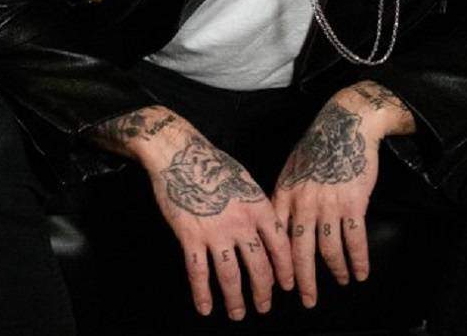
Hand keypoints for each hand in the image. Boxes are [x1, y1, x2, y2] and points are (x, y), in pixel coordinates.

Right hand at [91, 108, 293, 319]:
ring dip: (235, 299)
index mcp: (258, 207)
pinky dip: (202, 293)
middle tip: (264, 307)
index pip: (279, 246)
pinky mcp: (190, 236)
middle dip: (263, 291)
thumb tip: (268, 231)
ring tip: (238, 314)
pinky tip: (205, 308)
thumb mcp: (246, 181)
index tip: (287, 286)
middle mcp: (240, 222)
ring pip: (230, 275)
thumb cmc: (213, 164)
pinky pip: (198, 272)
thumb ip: (257, 207)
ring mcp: (215, 231)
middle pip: (258, 266)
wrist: (179, 153)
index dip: (284, 270)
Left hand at [271, 82, 413, 307]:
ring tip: (341, 281)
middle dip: (303, 280)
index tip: (280, 284)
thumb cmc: (316, 146)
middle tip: (306, 300)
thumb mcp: (290, 169)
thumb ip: (284, 196)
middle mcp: (303, 203)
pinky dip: (358, 259)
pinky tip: (361, 272)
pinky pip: (354, 239)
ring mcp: (327, 204)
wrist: (344, 126)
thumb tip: (277, 223)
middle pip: (300, 252)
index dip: (277, 264)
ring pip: (328, 249)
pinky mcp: (352, 203)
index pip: (276, 238)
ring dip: (336, 270)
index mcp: (284, 195)